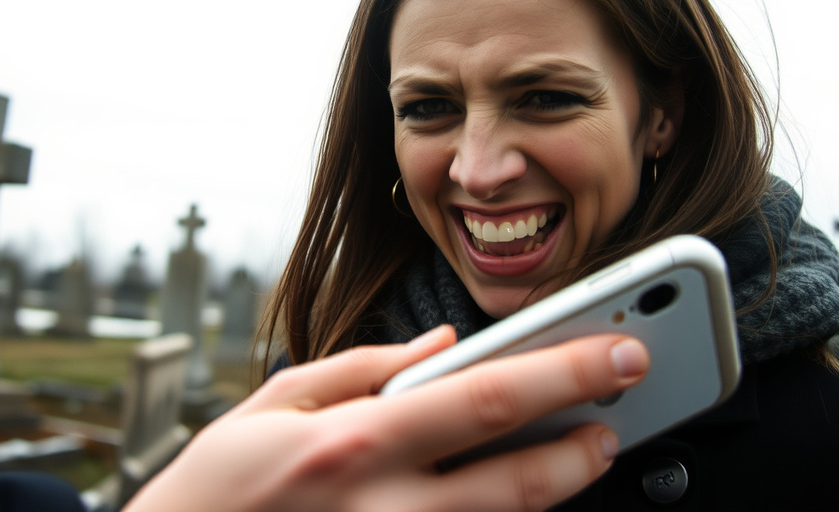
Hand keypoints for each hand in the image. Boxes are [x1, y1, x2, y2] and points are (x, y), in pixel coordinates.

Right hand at [124, 325, 648, 511]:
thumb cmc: (216, 486)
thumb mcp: (275, 402)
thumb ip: (365, 367)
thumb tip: (443, 344)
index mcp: (351, 442)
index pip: (482, 398)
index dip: (564, 374)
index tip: (619, 350)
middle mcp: (379, 509)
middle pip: (515, 481)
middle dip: (586, 446)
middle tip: (622, 413)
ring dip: (558, 491)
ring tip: (587, 454)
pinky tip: (518, 497)